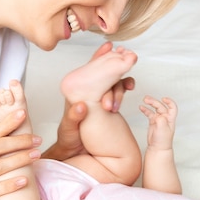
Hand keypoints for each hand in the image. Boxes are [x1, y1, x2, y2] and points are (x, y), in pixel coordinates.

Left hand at [43, 42, 134, 161]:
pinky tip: (131, 87)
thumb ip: (73, 118)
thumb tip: (81, 105)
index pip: (87, 72)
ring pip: (114, 81)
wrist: (75, 152)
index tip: (109, 47)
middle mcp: (89, 92)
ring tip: (119, 101)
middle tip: (120, 83)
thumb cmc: (69, 140)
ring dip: (120, 87)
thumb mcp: (68, 131)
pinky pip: (119, 90)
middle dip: (114, 75)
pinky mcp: (108, 104)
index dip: (98, 58)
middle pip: (104, 74)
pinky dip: (125, 86)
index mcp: (77, 94)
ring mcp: (99, 97)